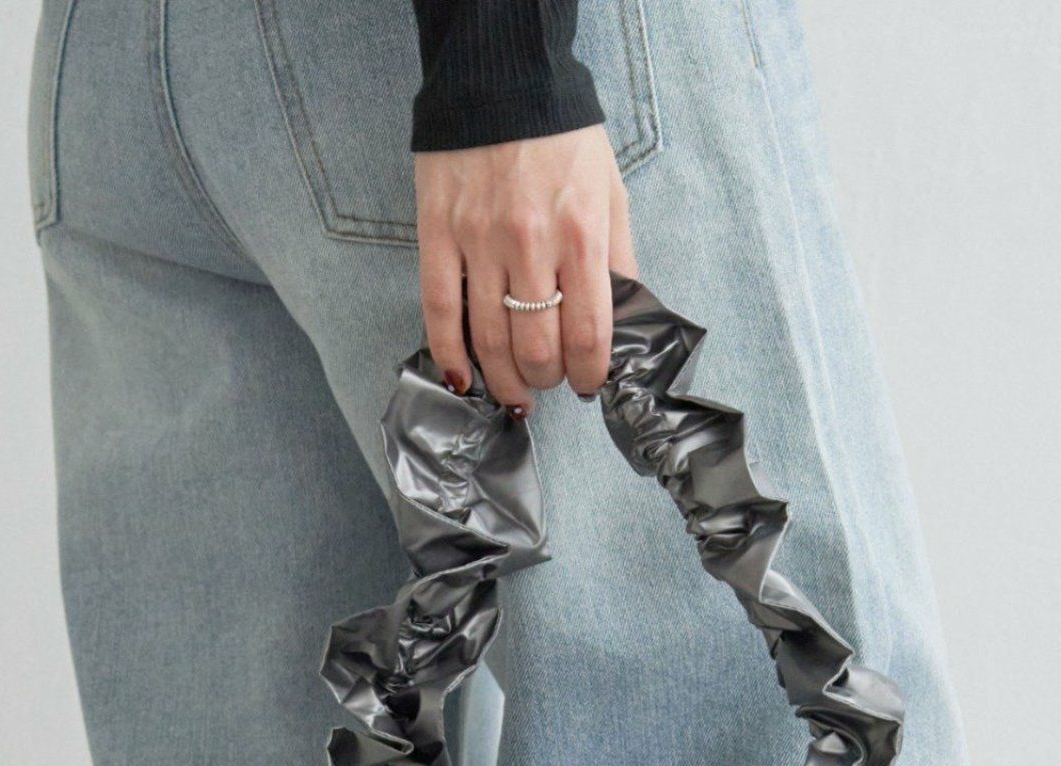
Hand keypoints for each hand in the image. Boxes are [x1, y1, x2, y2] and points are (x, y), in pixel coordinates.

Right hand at [414, 126, 636, 411]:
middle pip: (538, 348)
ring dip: (505, 379)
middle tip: (549, 380)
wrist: (502, 79)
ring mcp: (479, 241)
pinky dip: (450, 354)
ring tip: (515, 391)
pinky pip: (440, 311)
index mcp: (581, 235)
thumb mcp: (611, 193)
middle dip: (547, 379)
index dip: (587, 374)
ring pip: (490, 340)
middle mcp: (531, 244)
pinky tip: (464, 378)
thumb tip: (622, 321)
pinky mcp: (438, 233)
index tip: (585, 383)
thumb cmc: (563, 138)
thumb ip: (619, 260)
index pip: (587, 335)